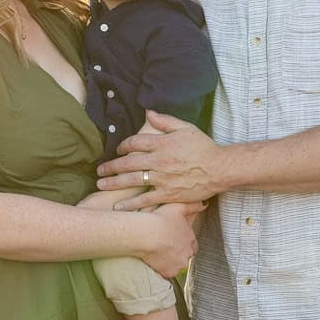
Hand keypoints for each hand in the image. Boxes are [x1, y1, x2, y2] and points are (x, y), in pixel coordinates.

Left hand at [96, 112, 219, 201]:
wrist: (219, 169)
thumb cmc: (203, 147)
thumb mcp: (186, 128)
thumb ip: (165, 121)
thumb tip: (148, 112)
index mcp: (162, 143)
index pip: (134, 143)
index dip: (122, 146)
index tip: (118, 151)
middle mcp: (159, 161)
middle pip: (127, 163)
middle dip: (110, 166)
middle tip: (99, 170)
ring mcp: (162, 178)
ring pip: (132, 180)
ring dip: (113, 183)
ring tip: (101, 185)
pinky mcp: (167, 194)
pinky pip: (145, 199)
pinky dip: (130, 203)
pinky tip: (118, 206)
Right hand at [137, 201, 198, 278]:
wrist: (147, 234)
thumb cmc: (160, 219)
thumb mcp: (178, 207)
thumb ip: (193, 206)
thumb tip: (204, 204)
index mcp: (190, 238)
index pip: (192, 245)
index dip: (184, 244)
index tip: (175, 242)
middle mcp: (188, 253)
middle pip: (185, 256)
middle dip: (178, 254)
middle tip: (165, 248)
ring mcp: (179, 264)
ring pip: (177, 265)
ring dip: (170, 262)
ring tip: (158, 255)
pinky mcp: (169, 272)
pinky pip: (167, 273)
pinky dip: (162, 269)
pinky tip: (155, 262)